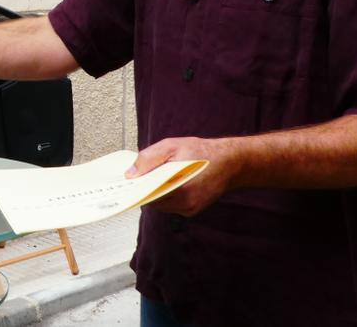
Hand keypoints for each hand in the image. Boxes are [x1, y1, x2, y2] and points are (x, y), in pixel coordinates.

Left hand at [125, 136, 239, 216]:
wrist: (231, 162)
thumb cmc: (202, 152)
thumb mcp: (172, 146)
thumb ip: (149, 159)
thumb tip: (130, 174)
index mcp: (179, 187)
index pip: (147, 195)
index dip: (136, 189)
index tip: (125, 184)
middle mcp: (185, 203)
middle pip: (153, 201)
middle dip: (145, 189)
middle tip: (136, 178)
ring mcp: (190, 209)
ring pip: (161, 204)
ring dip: (155, 193)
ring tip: (152, 178)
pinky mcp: (192, 210)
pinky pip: (171, 205)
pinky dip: (166, 195)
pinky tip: (167, 183)